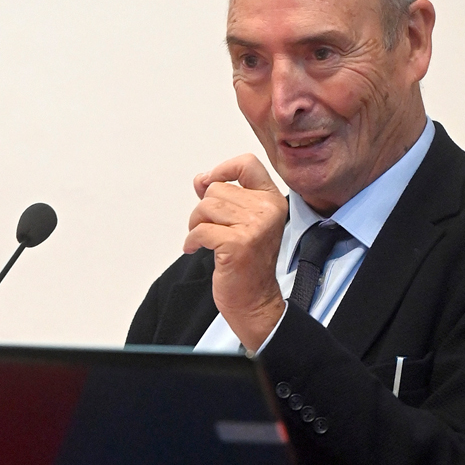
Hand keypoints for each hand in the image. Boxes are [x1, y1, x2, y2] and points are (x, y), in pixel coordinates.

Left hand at [184, 154, 287, 352]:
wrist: (255, 301)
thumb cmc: (249, 264)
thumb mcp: (243, 223)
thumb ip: (226, 197)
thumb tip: (201, 179)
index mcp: (272, 201)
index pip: (247, 163)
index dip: (223, 169)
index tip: (208, 182)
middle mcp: (267, 210)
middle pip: (217, 188)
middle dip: (203, 209)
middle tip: (208, 229)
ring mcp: (254, 226)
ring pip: (206, 207)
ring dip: (196, 225)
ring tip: (204, 240)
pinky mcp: (238, 243)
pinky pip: (200, 230)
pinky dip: (191, 240)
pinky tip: (195, 249)